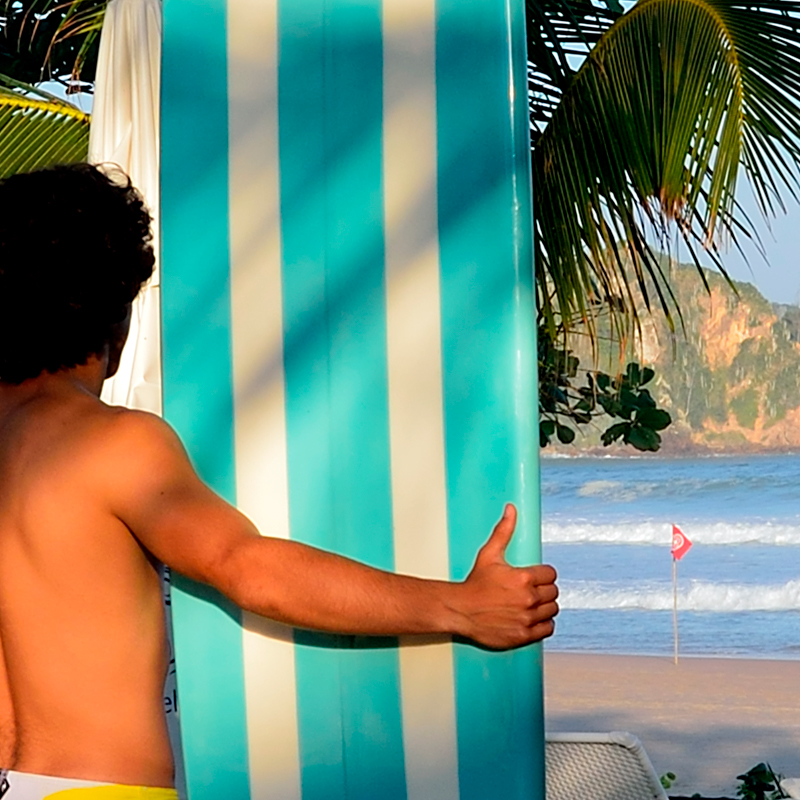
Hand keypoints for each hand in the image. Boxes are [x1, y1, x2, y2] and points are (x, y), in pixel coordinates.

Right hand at [451, 504, 557, 648]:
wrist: (460, 610)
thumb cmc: (474, 583)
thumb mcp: (489, 554)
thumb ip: (504, 531)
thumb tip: (511, 510)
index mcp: (523, 578)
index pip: (551, 575)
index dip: (544, 575)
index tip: (536, 577)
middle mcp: (528, 599)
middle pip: (553, 593)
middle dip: (544, 590)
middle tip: (532, 590)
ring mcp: (526, 618)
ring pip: (552, 610)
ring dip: (545, 607)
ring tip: (532, 604)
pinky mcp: (523, 635)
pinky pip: (547, 629)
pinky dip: (543, 624)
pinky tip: (533, 618)